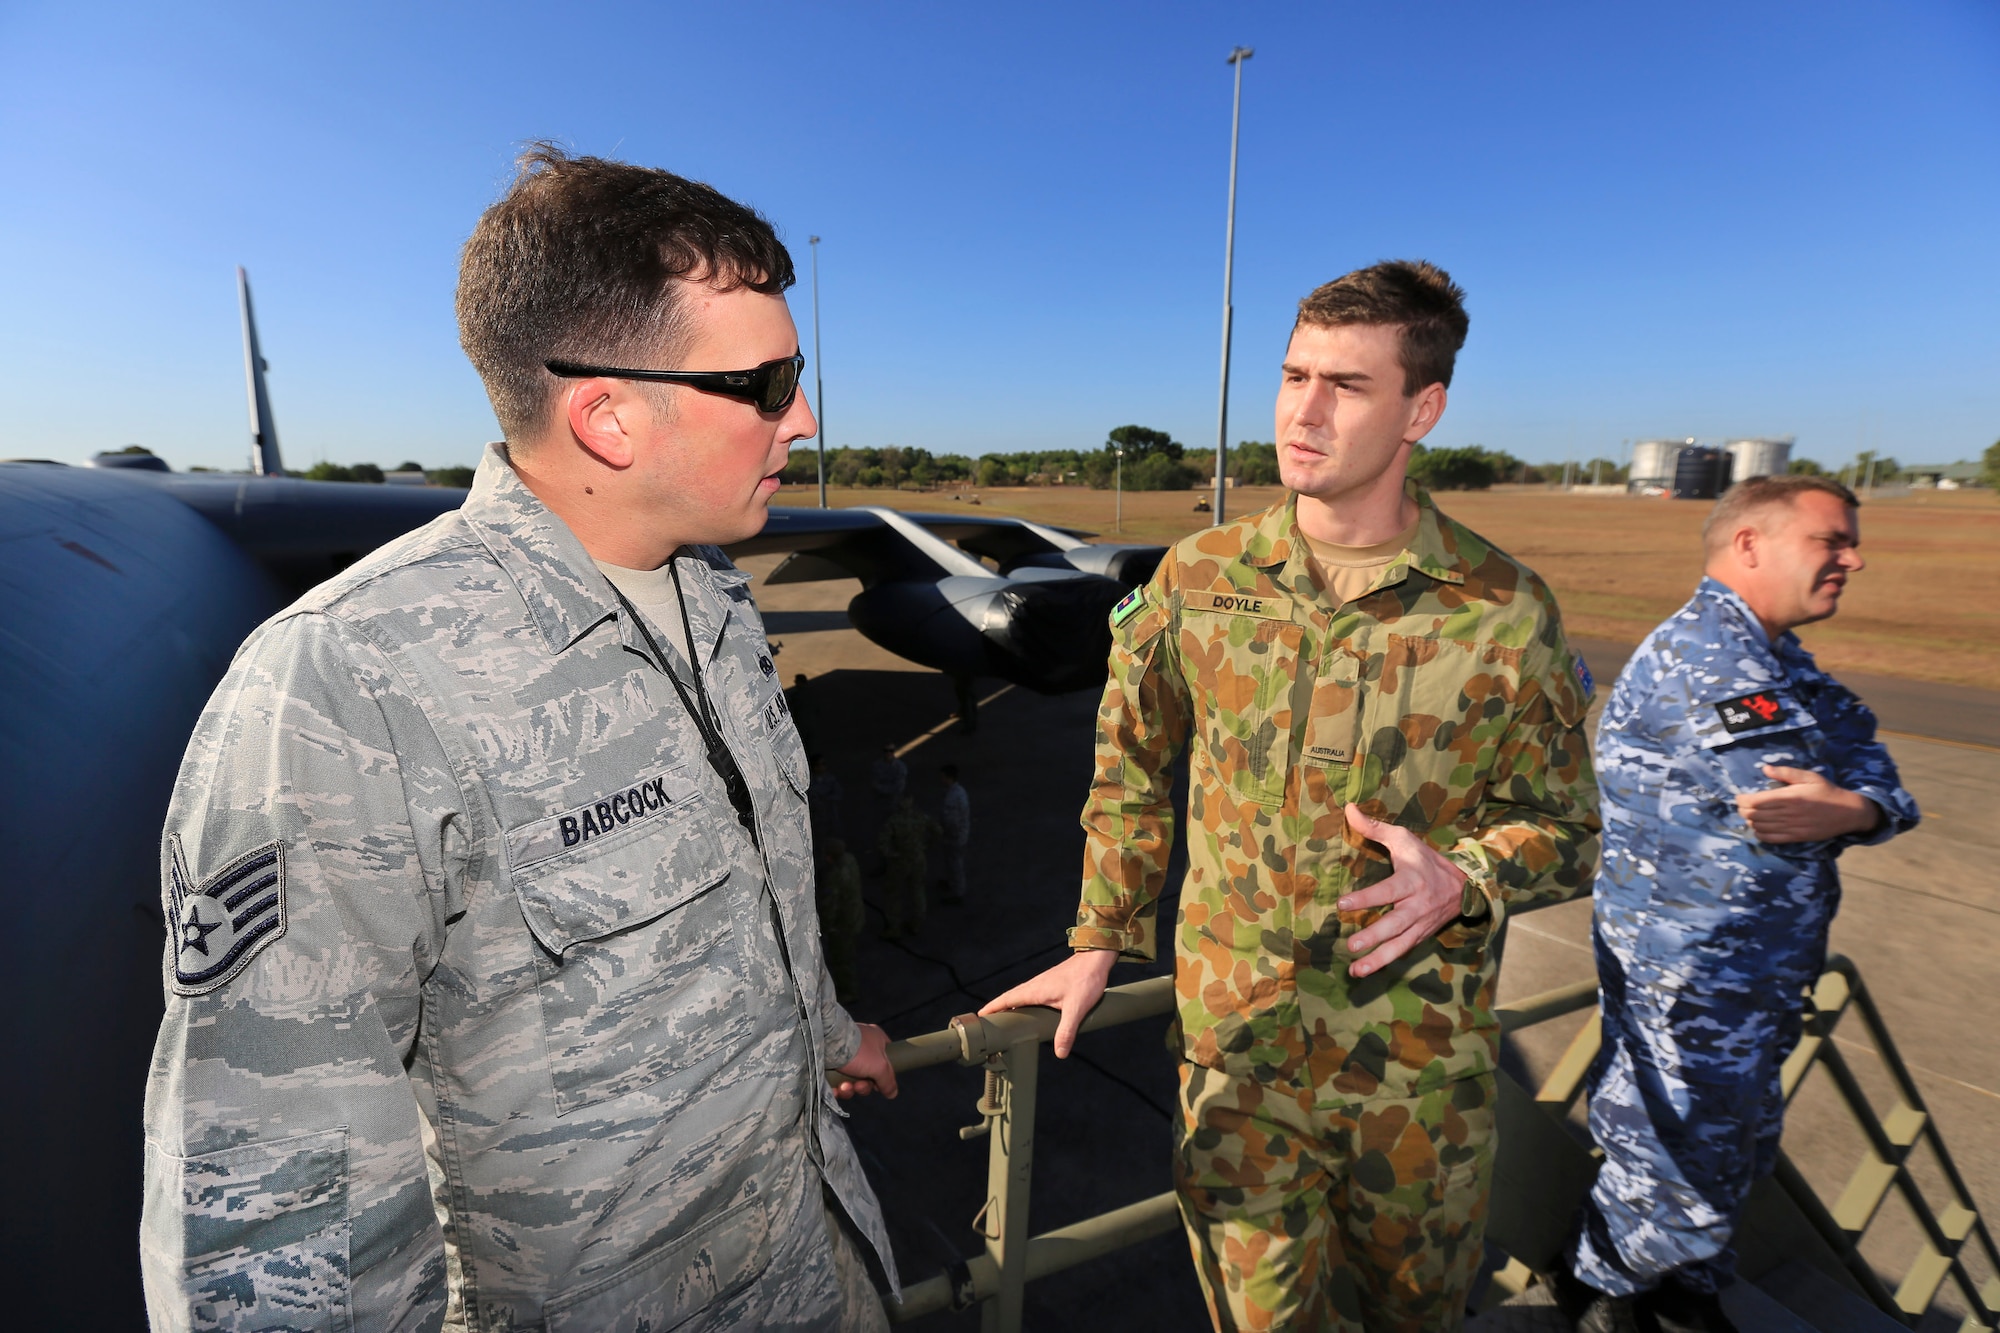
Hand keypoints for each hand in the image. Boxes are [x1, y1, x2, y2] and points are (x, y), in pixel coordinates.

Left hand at [831, 1023, 897, 1099]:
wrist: (824, 1043)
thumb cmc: (857, 1050)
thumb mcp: (880, 1067)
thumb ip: (888, 1081)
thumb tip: (892, 1093)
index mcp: (875, 1040)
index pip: (886, 1057)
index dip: (884, 1074)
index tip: (879, 1083)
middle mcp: (860, 1046)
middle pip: (868, 1074)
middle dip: (863, 1086)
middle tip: (859, 1086)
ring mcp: (844, 1055)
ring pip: (851, 1080)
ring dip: (849, 1089)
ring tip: (844, 1087)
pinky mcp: (829, 1063)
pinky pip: (836, 1081)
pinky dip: (836, 1089)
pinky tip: (835, 1090)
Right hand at [979, 949, 1117, 1057]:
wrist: (1096, 959)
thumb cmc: (1086, 980)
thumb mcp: (1077, 1008)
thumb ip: (1067, 1031)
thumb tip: (1060, 1053)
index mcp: (1034, 991)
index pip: (1006, 1000)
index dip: (991, 1008)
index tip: (978, 1017)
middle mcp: (1034, 986)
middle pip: (1009, 998)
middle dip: (996, 1009)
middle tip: (986, 1023)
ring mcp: (1042, 983)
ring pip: (1019, 996)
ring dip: (1008, 1006)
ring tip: (1003, 1020)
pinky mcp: (1050, 983)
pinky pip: (1029, 994)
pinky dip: (1021, 1002)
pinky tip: (1028, 1010)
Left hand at [1339, 805, 1471, 977]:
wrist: (1465, 885)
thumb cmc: (1426, 860)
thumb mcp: (1404, 840)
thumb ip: (1375, 828)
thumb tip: (1348, 809)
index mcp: (1412, 881)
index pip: (1386, 891)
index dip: (1365, 898)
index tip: (1342, 904)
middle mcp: (1417, 906)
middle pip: (1395, 924)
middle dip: (1373, 937)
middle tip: (1351, 945)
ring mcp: (1420, 924)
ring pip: (1400, 946)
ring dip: (1378, 960)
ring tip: (1355, 971)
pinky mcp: (1421, 936)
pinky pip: (1403, 951)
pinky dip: (1386, 963)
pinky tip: (1365, 970)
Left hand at [1737, 765, 1881, 843]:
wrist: (1848, 812)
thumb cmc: (1827, 791)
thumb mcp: (1809, 777)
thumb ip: (1786, 772)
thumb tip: (1765, 768)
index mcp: (1789, 797)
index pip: (1755, 801)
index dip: (1742, 799)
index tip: (1740, 796)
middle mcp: (1787, 814)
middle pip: (1753, 815)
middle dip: (1743, 809)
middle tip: (1743, 804)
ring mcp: (1791, 827)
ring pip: (1759, 827)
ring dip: (1750, 821)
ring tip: (1750, 814)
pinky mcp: (1795, 837)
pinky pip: (1770, 839)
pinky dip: (1760, 833)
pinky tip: (1760, 827)